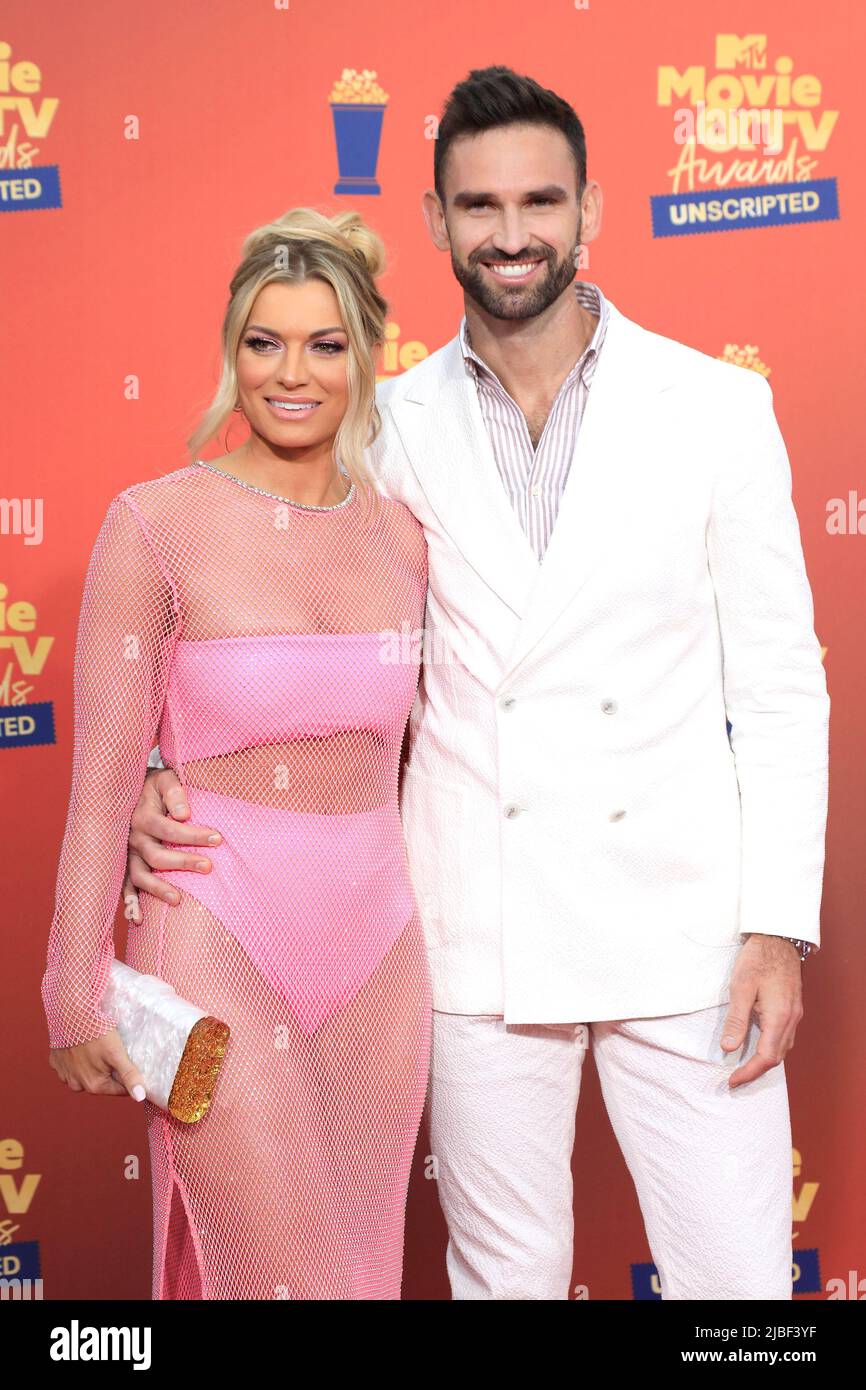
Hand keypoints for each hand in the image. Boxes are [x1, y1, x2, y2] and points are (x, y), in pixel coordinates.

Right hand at [49, 1029, 147, 1100]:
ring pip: (85, 1074)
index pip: (120, 1089)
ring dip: (91, 1065)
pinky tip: (80, 1045)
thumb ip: (129, 1076)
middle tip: (112, 1050)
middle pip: (102, 1082)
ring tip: (96, 1046)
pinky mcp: (55, 1062)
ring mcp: (64, 1074)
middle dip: (109, 1070)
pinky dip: (76, 1058)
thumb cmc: (96, 1032)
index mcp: (94, 1086)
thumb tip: (140, 1097)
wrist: (69, 1013)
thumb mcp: (117, 1053)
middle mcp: (77, 1085)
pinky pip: (70, 1065)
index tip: (128, 1061)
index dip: (128, 1076)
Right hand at [122, 767, 221, 921]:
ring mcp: (127, 853)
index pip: (169, 829)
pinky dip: (129, 902)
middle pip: (156, 855)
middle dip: (183, 862)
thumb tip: (184, 814)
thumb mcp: (165, 778)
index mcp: (142, 816)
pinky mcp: (125, 863)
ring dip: (158, 888)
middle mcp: (132, 837)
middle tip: (209, 866)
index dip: (193, 835)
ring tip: (178, 900)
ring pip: (139, 875)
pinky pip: (124, 885)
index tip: (218, 838)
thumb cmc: (154, 785)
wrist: (128, 788)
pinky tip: (139, 920)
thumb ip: (175, 792)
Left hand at [721, 934, 803, 1088]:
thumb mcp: (741, 988)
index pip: (766, 1057)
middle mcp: (791, 1020)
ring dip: (764, 1060)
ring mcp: (794, 1014)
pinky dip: (771, 1047)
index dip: (749, 1072)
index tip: (732, 1081)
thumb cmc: (758, 960)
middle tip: (735, 1078)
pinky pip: (784, 1037)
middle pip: (776, 1057)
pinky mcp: (792, 1008)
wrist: (778, 938)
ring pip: (782, 1048)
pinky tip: (758, 1045)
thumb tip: (728, 1048)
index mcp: (779, 1017)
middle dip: (756, 1071)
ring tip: (744, 1066)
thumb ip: (736, 1020)